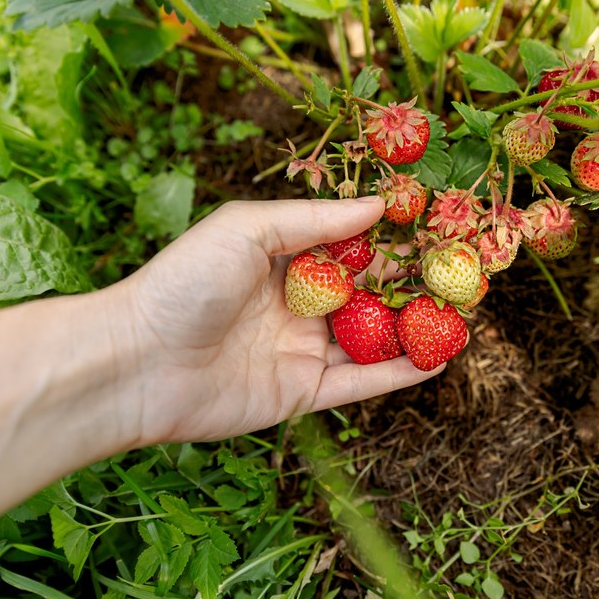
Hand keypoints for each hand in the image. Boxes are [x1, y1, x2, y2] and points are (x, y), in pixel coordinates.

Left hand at [115, 196, 440, 445]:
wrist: (137, 363)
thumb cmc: (183, 283)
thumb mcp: (246, 228)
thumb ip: (314, 219)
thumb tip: (378, 205)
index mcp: (280, 259)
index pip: (348, 245)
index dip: (391, 238)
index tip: (435, 226)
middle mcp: (295, 304)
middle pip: (367, 292)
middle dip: (411, 284)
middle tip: (461, 273)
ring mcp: (299, 350)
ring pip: (370, 338)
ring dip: (414, 328)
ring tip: (462, 315)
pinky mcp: (301, 393)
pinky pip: (359, 382)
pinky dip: (397, 372)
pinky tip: (435, 358)